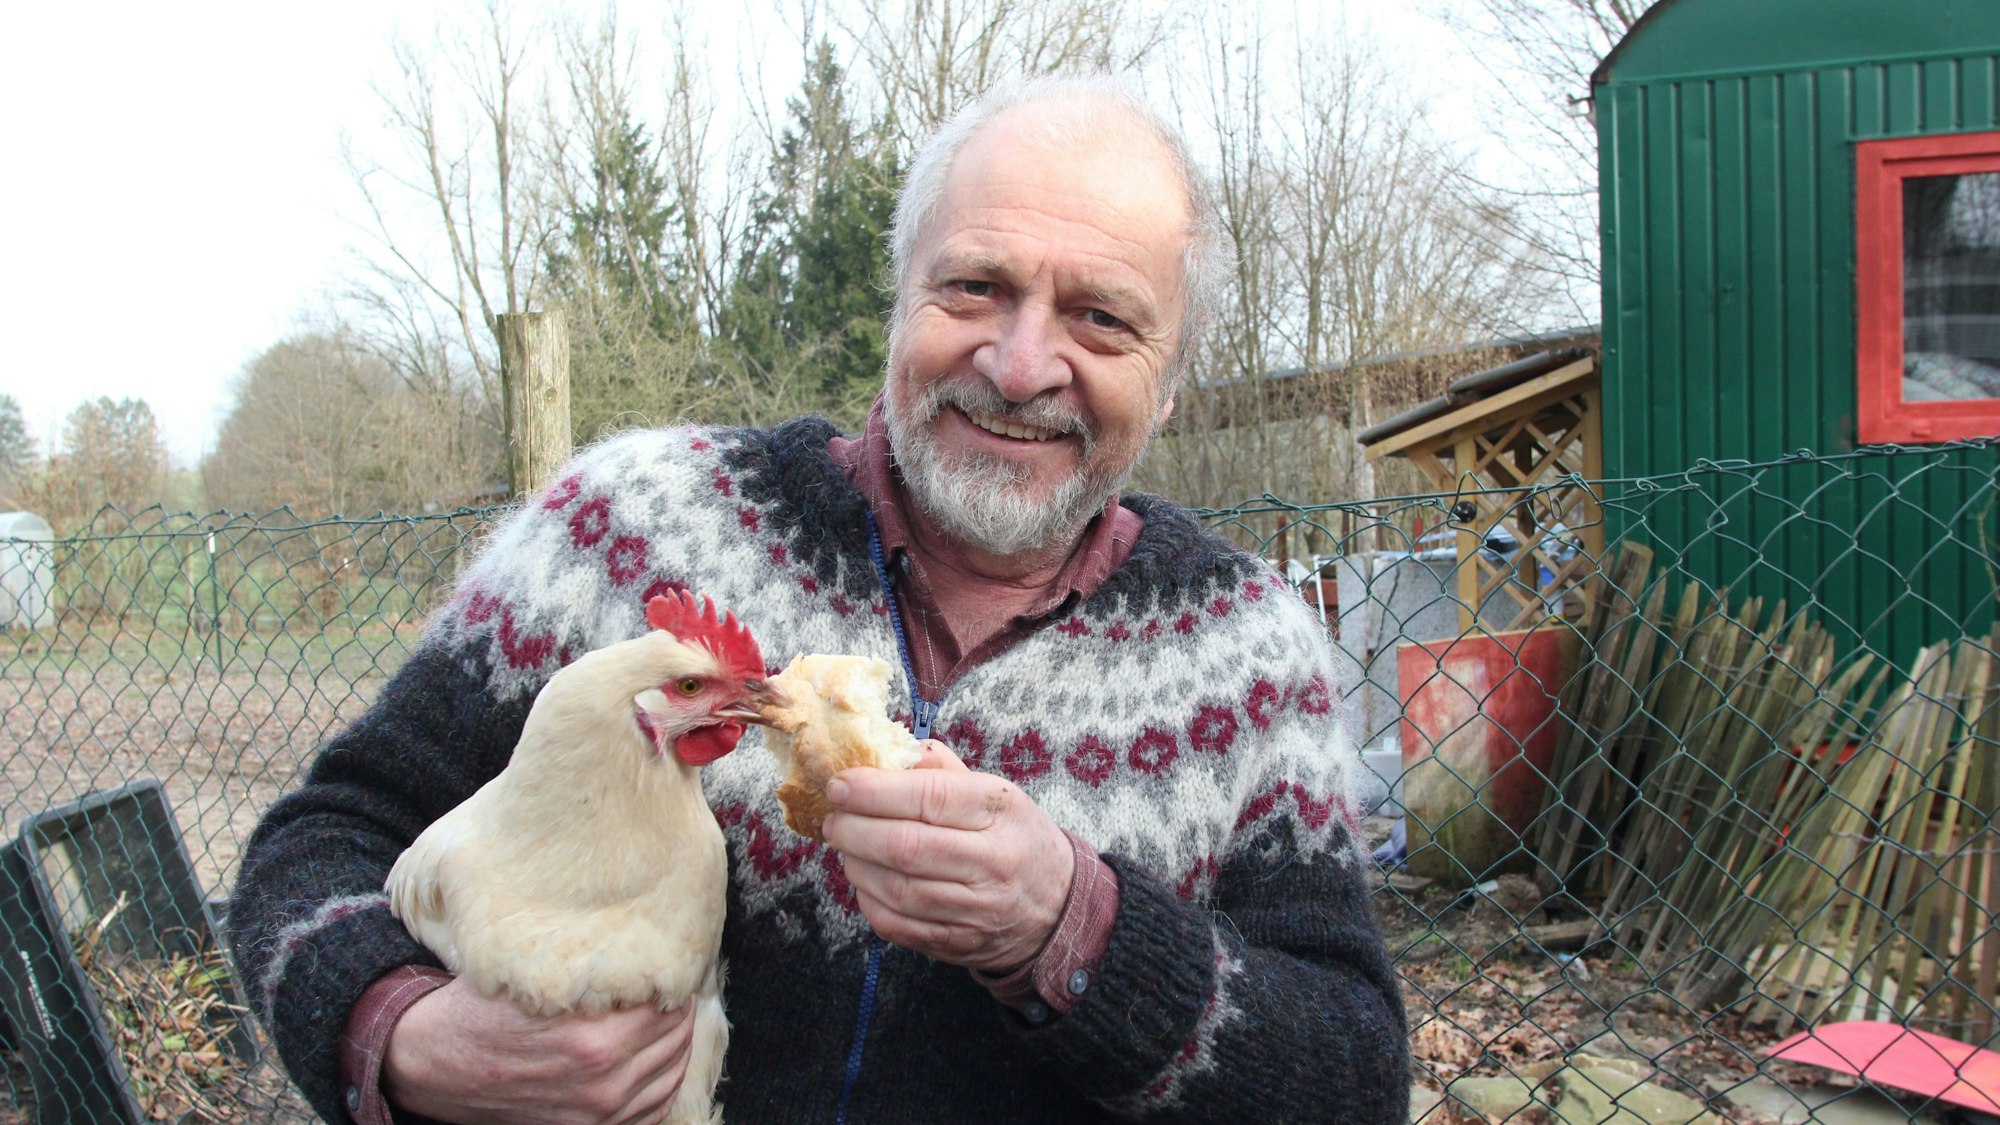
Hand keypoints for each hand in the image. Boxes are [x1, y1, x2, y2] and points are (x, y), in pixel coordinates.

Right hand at [383, 976, 692, 1124]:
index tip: (668, 961)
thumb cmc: (479, 1009)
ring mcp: (597, 1111)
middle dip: (677, 1008)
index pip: (667, 1002)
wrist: (432, 1063)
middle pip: (676, 1037)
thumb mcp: (532, 973)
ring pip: (671, 1074)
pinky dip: (661, 1082)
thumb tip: (640, 940)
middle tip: (671, 984)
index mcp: (592, 1038)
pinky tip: (655, 1058)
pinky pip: (652, 1109)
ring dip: (676, 1044)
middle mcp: (603, 1079)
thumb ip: (588, 965)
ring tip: (668, 1017)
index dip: (671, 976)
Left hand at [823, 739, 1074, 972]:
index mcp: (1000, 810)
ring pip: (897, 889)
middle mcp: (993, 861)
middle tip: (833, 818)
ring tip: (845, 847)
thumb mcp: (993, 792)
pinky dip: (868, 901)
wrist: (1056, 905)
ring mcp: (978, 908)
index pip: (929, 797)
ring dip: (856, 865)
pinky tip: (864, 880)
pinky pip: (898, 926)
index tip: (839, 785)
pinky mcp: (959, 943)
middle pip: (906, 846)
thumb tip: (886, 751)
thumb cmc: (1012, 836)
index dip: (874, 791)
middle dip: (855, 830)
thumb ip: (940, 770)